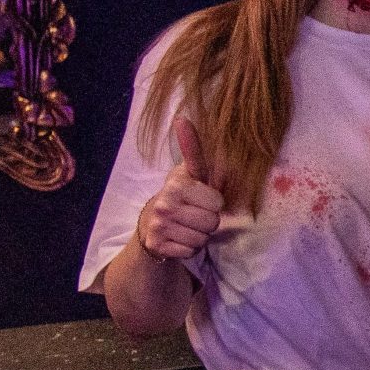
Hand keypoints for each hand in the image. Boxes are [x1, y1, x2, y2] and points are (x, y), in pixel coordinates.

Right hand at [137, 116, 226, 261]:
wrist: (152, 223)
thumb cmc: (182, 195)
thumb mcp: (190, 173)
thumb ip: (194, 150)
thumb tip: (183, 119)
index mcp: (177, 184)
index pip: (217, 201)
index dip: (214, 202)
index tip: (202, 196)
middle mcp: (164, 204)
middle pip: (212, 222)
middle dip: (209, 221)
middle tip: (195, 214)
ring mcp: (158, 226)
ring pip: (202, 238)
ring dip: (200, 235)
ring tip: (187, 225)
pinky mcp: (157, 245)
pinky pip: (190, 251)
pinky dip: (189, 248)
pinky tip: (179, 238)